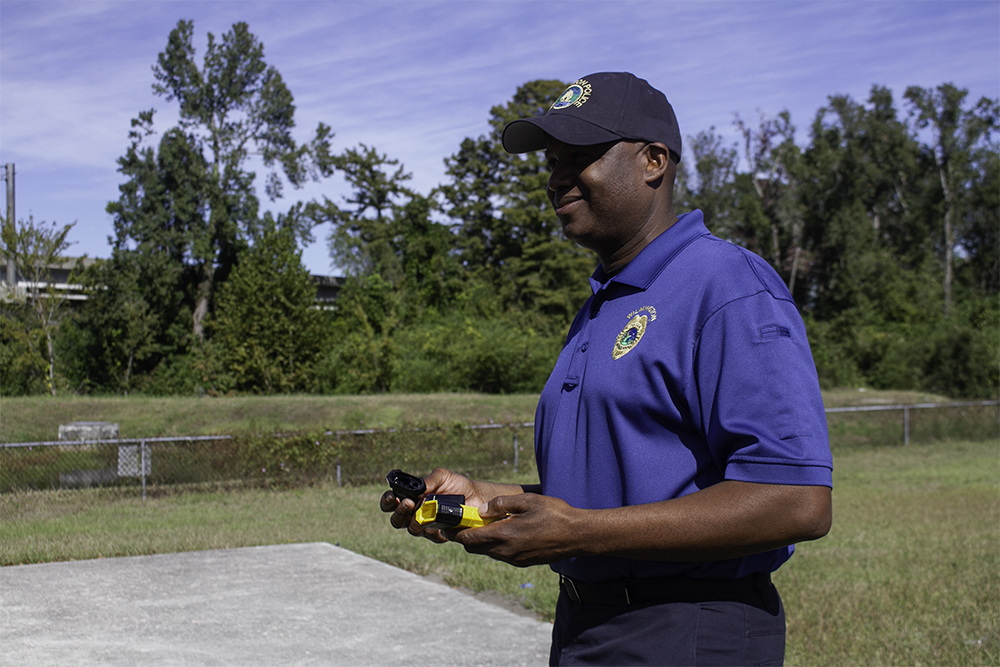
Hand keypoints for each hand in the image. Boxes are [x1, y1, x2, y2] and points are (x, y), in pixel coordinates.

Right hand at [379, 468, 486, 542]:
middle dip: (400, 512)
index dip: (387, 501)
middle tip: (409, 502)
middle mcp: (414, 513)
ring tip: (423, 512)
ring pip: (411, 529)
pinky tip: (439, 521)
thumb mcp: (442, 476)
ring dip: (414, 522)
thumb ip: (429, 481)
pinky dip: (432, 529)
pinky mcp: (438, 534)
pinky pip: (430, 536)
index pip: (391, 503)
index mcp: (411, 498)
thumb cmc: (457, 485)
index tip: (392, 496)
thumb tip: (418, 489)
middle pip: (397, 520)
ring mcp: (425, 526)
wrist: (477, 497)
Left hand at [450, 492, 583, 566]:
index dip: (455, 532)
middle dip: (466, 537)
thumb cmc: (554, 514)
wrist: (577, 535)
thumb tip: (481, 510)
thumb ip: (501, 504)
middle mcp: (506, 551)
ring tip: (485, 525)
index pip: (469, 539)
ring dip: (482, 541)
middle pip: (474, 548)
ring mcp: (515, 559)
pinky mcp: (523, 562)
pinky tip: (504, 532)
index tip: (448, 524)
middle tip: (465, 522)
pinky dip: (495, 545)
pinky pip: (501, 555)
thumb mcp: (527, 501)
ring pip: (488, 552)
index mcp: (504, 535)